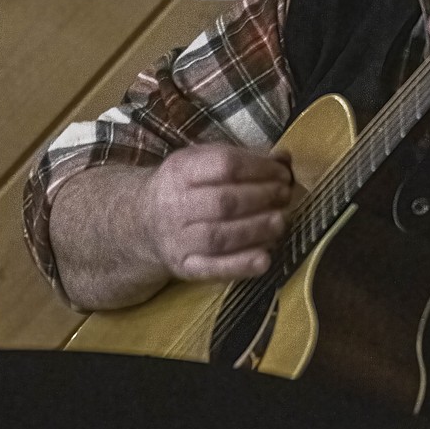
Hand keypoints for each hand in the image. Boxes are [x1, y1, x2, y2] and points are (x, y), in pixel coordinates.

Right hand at [141, 142, 294, 282]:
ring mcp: (177, 239)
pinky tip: (264, 259)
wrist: (145, 221)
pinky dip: (241, 265)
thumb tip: (284, 159)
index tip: (282, 172)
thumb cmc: (188, 186)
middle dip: (262, 198)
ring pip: (219, 237)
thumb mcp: (207, 161)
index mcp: (181, 170)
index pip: (224, 165)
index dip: (259, 169)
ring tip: (280, 221)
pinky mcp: (185, 267)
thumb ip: (246, 159)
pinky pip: (213, 269)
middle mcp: (175, 205)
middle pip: (223, 202)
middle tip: (285, 196)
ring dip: (257, 229)